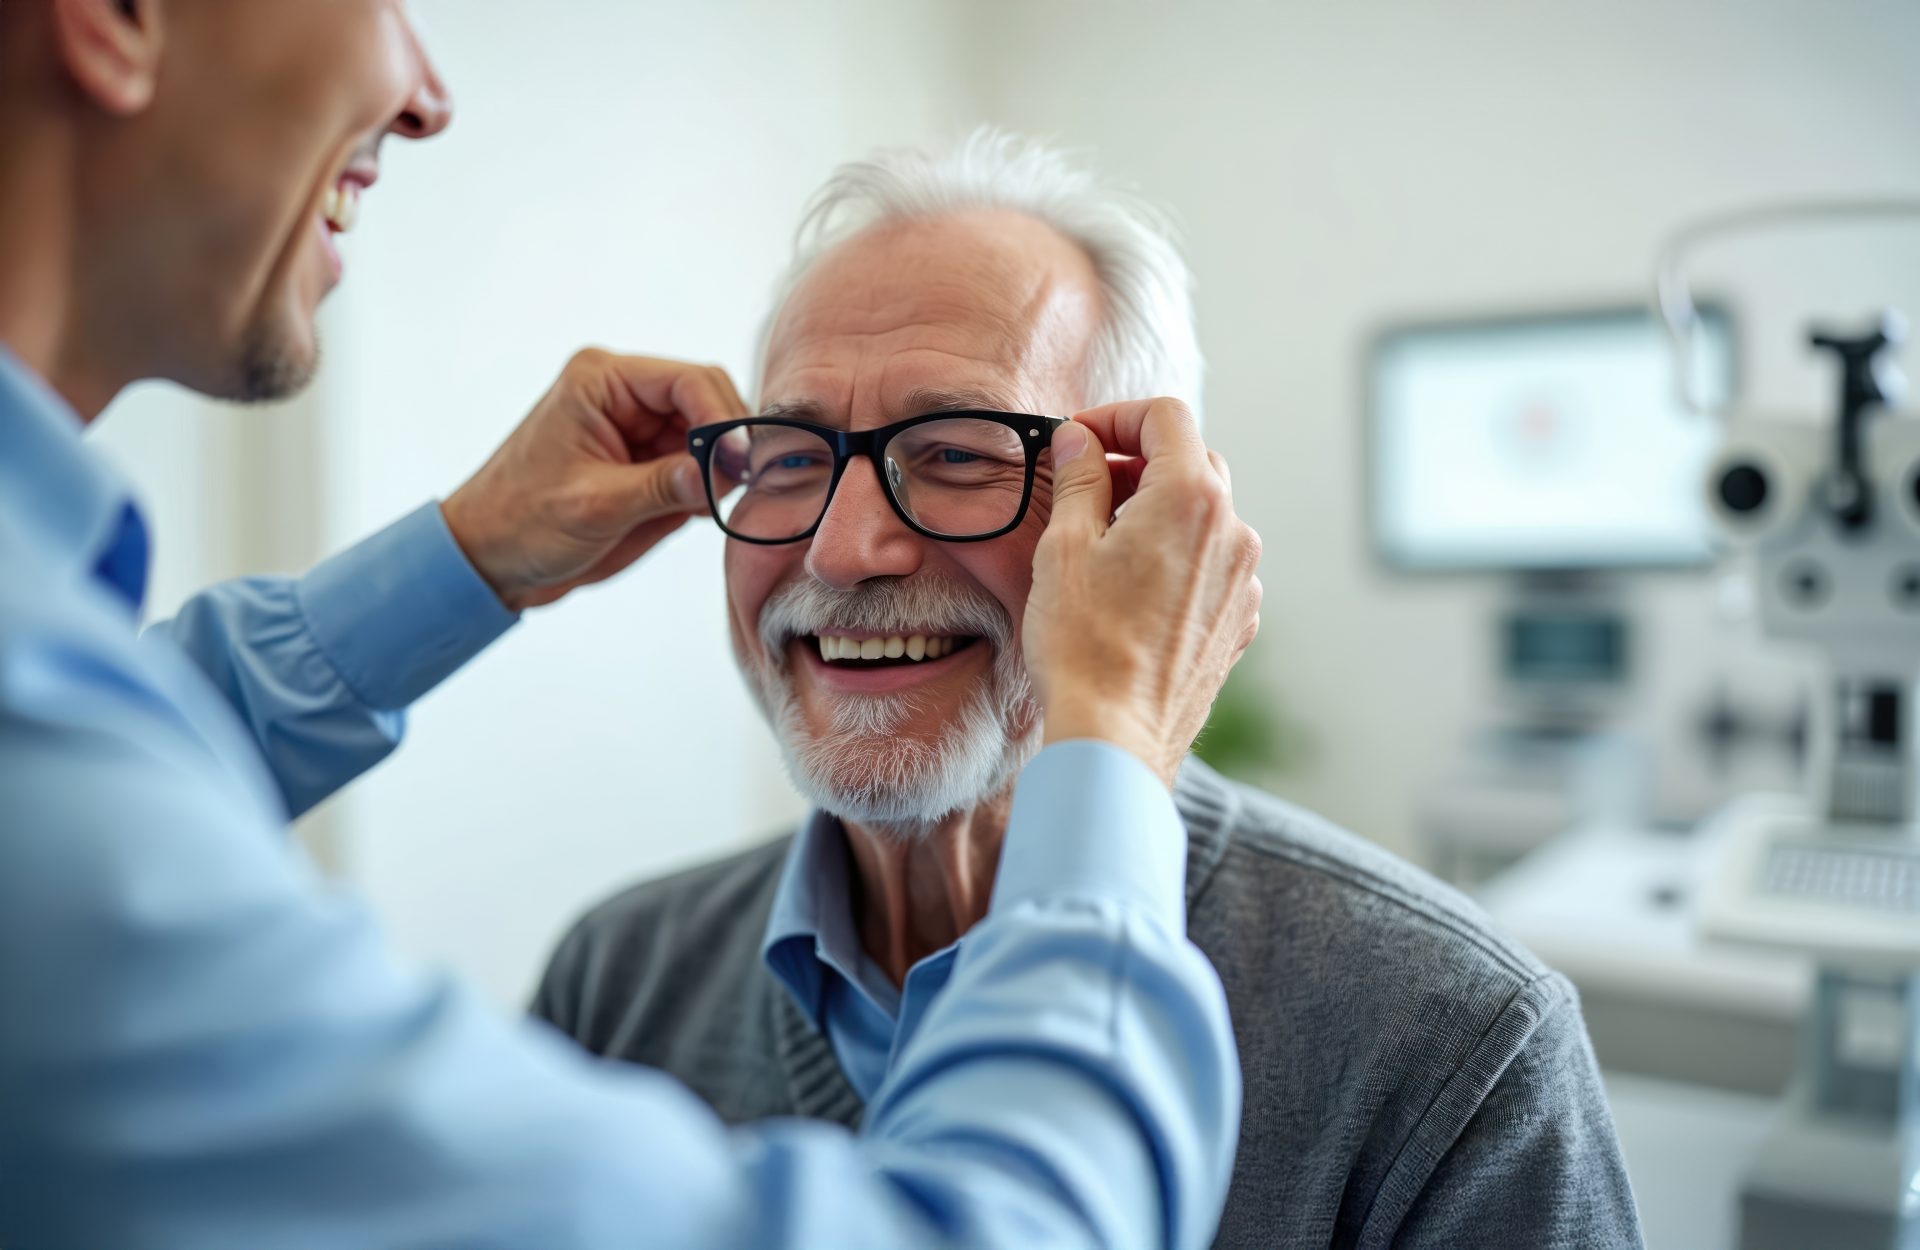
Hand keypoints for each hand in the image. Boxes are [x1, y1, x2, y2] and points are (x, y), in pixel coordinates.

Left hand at [441, 349, 747, 610]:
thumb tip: (723, 471)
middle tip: (733, 489)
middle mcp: (623, 394)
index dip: (724, 419)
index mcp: (601, 381)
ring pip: (710, 435)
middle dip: (726, 444)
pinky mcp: (646, 460)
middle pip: (708, 400)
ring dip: (719, 469)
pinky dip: (706, 488)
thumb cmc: (520, 523)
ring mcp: (637, 427)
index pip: (689, 381)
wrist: (487, 558)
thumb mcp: (595, 507)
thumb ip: (662, 486)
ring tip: (704, 506)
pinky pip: (698, 465)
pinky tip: (694, 513)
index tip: (741, 464)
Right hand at [1024, 398, 1262, 786]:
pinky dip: (1176, 557)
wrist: (1116, 735)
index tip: (1079, 439)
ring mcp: (1243, 580)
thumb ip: (1078, 480)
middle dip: (1138, 461)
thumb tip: (1079, 441)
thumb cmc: (1084, 644)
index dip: (1115, 417)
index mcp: (1191, 498)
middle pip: (1192, 461)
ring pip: (1204, 516)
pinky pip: (1212, 565)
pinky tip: (1132, 588)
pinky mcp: (1239, 621)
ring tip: (1103, 543)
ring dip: (1158, 511)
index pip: (1165, 417)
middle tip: (1085, 486)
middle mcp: (1233, 532)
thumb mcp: (1064, 547)